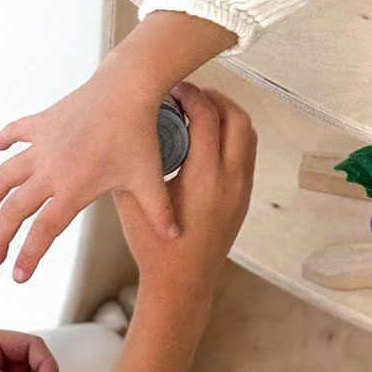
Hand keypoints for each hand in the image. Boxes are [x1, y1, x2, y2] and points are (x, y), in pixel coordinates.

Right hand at [0, 10, 235, 283]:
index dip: (27, 256)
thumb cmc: (140, 132)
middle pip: (14, 210)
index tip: (17, 276)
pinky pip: (17, 131)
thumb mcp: (150, 179)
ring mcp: (43, 144)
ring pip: (4, 176)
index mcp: (73, 189)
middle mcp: (50, 170)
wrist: (128, 87)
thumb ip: (159, 211)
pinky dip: (4, 139)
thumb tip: (174, 237)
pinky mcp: (44, 121)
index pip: (43, 232)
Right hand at [119, 84, 256, 305]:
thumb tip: (123, 131)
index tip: (173, 88)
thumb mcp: (132, 203)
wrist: (182, 284)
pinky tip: (208, 135)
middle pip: (237, 118)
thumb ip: (131, 166)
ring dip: (227, 114)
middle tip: (190, 92)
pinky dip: (233, 135)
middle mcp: (230, 181)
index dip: (191, 95)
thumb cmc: (156, 248)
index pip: (207, 118)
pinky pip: (247, 153)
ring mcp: (242, 189)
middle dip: (215, 97)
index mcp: (203, 180)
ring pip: (248, 134)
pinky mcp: (244, 197)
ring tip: (200, 108)